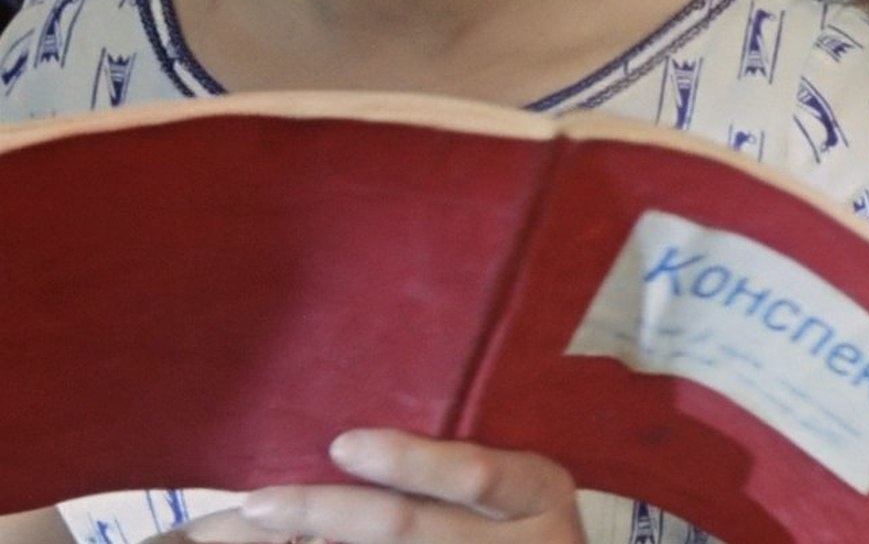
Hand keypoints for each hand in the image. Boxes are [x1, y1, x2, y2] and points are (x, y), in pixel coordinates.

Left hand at [171, 430, 584, 543]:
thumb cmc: (528, 512)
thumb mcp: (527, 480)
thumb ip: (464, 453)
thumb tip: (347, 428)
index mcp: (538, 492)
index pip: (475, 475)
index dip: (411, 463)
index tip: (343, 444)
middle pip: (409, 529)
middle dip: (326, 514)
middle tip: (257, 503)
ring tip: (237, 532)